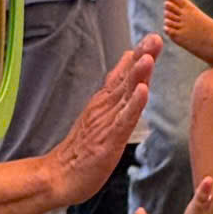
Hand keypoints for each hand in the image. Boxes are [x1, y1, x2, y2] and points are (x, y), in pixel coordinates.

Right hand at [46, 37, 159, 205]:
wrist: (58, 176)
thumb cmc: (81, 150)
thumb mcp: (100, 116)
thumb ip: (115, 91)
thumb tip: (127, 63)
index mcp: (104, 102)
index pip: (123, 74)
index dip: (139, 55)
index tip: (153, 37)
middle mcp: (104, 108)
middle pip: (126, 78)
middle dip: (141, 57)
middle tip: (154, 38)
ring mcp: (106, 123)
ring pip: (125, 95)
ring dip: (138, 75)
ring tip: (149, 57)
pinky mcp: (108, 140)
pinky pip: (123, 120)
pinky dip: (133, 105)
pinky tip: (142, 92)